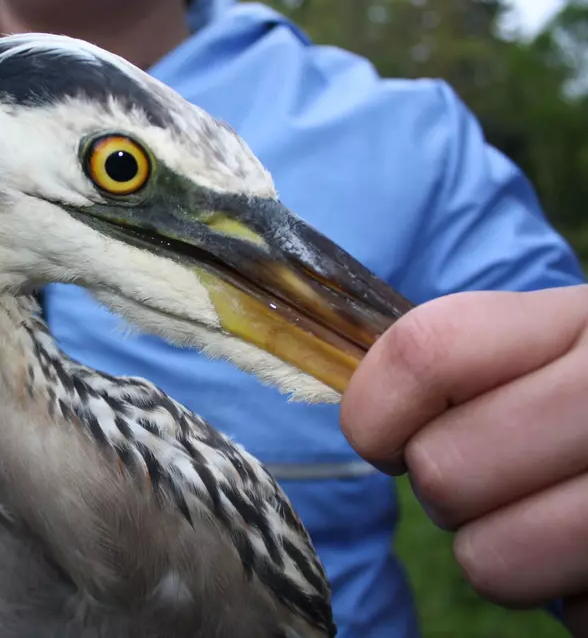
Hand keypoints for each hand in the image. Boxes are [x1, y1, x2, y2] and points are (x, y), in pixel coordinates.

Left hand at [340, 285, 587, 635]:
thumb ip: (463, 363)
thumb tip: (363, 412)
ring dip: (503, 552)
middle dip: (448, 487)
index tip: (385, 437)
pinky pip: (570, 612)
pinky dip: (571, 593)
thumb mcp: (553, 344)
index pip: (424, 353)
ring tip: (551, 520)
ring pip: (491, 561)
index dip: (375, 410)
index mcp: (581, 321)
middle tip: (498, 476)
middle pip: (444, 471)